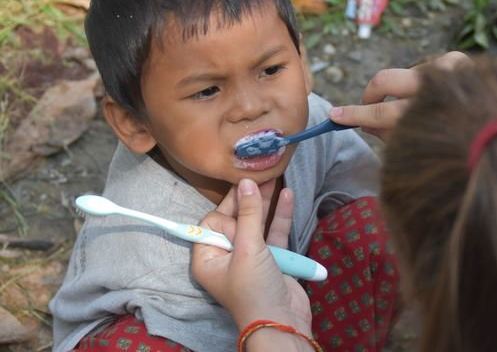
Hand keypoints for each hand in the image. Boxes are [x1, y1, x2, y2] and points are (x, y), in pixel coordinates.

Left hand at [191, 179, 311, 334]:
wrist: (283, 323)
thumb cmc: (255, 289)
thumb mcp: (248, 249)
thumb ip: (249, 214)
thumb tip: (246, 182)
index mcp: (208, 258)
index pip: (212, 223)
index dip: (226, 212)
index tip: (241, 203)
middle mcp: (226, 256)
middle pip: (235, 219)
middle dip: (246, 199)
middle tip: (255, 173)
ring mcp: (250, 257)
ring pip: (256, 224)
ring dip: (266, 203)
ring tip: (273, 177)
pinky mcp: (272, 259)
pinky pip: (274, 233)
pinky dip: (280, 216)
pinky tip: (288, 195)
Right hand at [329, 51, 468, 139]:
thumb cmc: (463, 148)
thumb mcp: (422, 149)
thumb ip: (391, 133)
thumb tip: (368, 122)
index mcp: (428, 114)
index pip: (379, 113)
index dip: (354, 115)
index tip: (335, 115)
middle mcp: (438, 85)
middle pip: (385, 80)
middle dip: (370, 95)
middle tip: (367, 108)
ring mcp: (451, 68)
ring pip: (408, 74)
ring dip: (407, 91)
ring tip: (419, 109)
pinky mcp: (462, 61)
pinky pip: (431, 69)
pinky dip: (428, 84)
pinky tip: (440, 99)